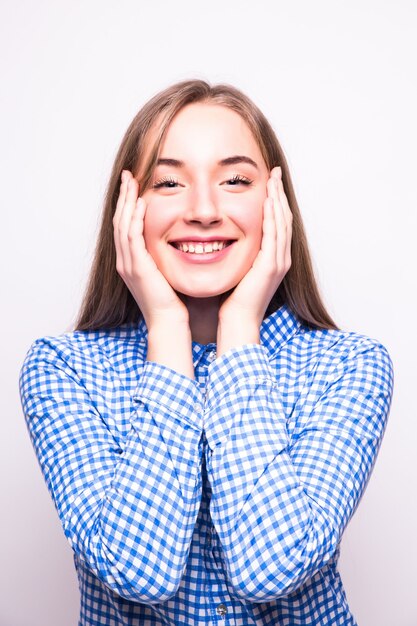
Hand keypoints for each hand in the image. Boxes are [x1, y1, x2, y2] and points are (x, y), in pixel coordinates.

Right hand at [113, 171, 192, 376]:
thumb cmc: (174, 304)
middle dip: (124, 196)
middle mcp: (125, 262)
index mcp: (132, 262)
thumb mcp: (168, 273)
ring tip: (132, 180)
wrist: (171, 325)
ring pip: (121, 225)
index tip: (136, 185)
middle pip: (118, 220)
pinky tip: (140, 203)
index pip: (125, 226)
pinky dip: (134, 218)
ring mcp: (128, 265)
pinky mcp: (137, 268)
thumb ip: (168, 256)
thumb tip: (182, 239)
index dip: (128, 204)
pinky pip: (131, 237)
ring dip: (126, 201)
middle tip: (128, 174)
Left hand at [217, 166, 291, 354]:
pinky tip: (268, 199)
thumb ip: (239, 253)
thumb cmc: (233, 302)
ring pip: (282, 222)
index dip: (275, 202)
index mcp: (274, 259)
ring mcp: (278, 262)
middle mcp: (281, 259)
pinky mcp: (270, 266)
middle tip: (275, 173)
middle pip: (285, 218)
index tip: (269, 183)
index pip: (278, 223)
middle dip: (280, 194)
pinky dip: (272, 215)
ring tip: (273, 179)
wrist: (238, 323)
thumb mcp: (238, 270)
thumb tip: (226, 237)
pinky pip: (274, 234)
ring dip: (278, 198)